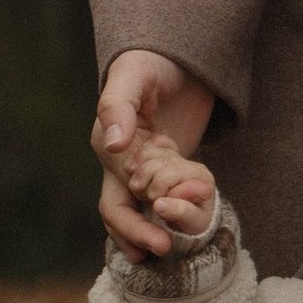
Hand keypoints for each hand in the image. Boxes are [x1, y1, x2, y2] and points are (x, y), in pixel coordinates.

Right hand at [92, 49, 218, 256]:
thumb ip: (118, 106)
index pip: (116, 201)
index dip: (136, 226)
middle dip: (142, 237)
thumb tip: (113, 143)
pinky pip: (170, 195)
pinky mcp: (166, 162)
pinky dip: (182, 209)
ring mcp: (143, 164)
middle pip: (123, 214)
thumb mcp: (133, 75)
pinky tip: (195, 223)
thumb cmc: (151, 58)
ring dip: (162, 228)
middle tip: (166, 251)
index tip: (162, 241)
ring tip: (180, 247)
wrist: (177, 51)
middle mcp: (120, 162)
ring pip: (146, 210)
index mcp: (107, 146)